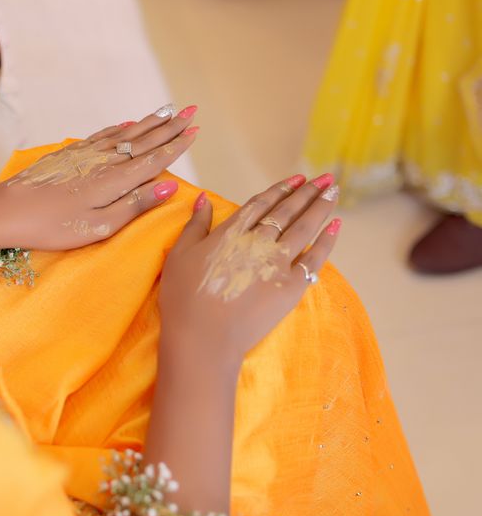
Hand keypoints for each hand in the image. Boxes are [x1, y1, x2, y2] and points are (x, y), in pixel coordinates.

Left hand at [0, 105, 198, 249]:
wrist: (6, 211)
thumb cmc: (52, 226)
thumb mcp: (98, 226)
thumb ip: (135, 205)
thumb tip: (169, 185)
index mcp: (115, 180)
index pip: (155, 158)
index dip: (177, 145)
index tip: (196, 130)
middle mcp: (104, 161)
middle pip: (144, 140)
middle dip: (170, 126)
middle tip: (192, 110)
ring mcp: (85, 154)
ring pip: (125, 133)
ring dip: (149, 122)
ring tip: (167, 111)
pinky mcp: (69, 154)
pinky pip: (103, 135)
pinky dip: (119, 127)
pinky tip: (126, 123)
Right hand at [158, 173, 341, 371]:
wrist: (203, 337)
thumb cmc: (183, 297)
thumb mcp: (179, 255)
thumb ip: (195, 225)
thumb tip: (204, 197)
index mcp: (231, 232)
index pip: (261, 204)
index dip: (281, 189)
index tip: (297, 178)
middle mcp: (258, 242)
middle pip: (288, 211)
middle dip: (307, 192)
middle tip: (325, 178)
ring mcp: (277, 263)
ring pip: (305, 228)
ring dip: (321, 207)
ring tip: (333, 191)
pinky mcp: (291, 286)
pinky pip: (315, 258)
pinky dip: (327, 241)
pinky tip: (336, 225)